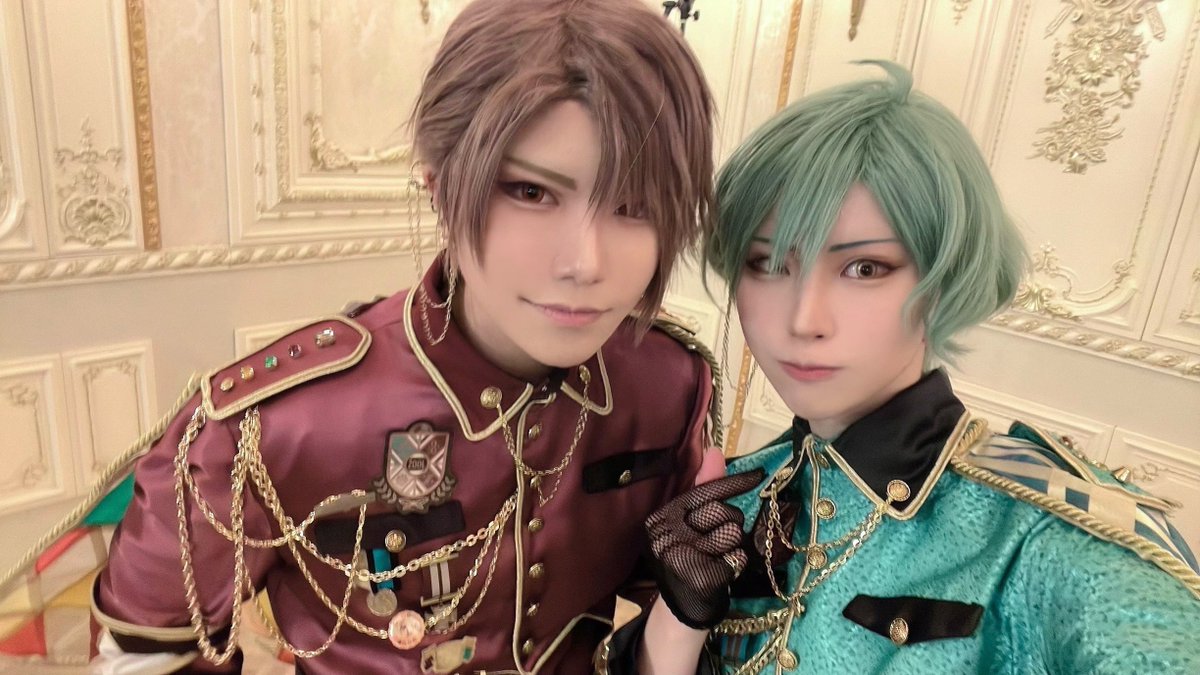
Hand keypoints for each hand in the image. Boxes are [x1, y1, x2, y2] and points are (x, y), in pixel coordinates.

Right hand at [645, 449, 763, 628]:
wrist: (680, 611)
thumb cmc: (690, 559)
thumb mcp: (690, 524)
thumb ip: (703, 489)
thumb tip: (715, 450)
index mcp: (662, 517)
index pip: (704, 492)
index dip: (734, 483)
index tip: (759, 474)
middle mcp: (666, 534)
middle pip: (723, 511)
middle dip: (730, 524)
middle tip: (717, 542)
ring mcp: (681, 556)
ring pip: (732, 533)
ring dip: (734, 546)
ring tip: (717, 557)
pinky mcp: (698, 577)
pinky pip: (736, 557)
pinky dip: (736, 564)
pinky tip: (722, 572)